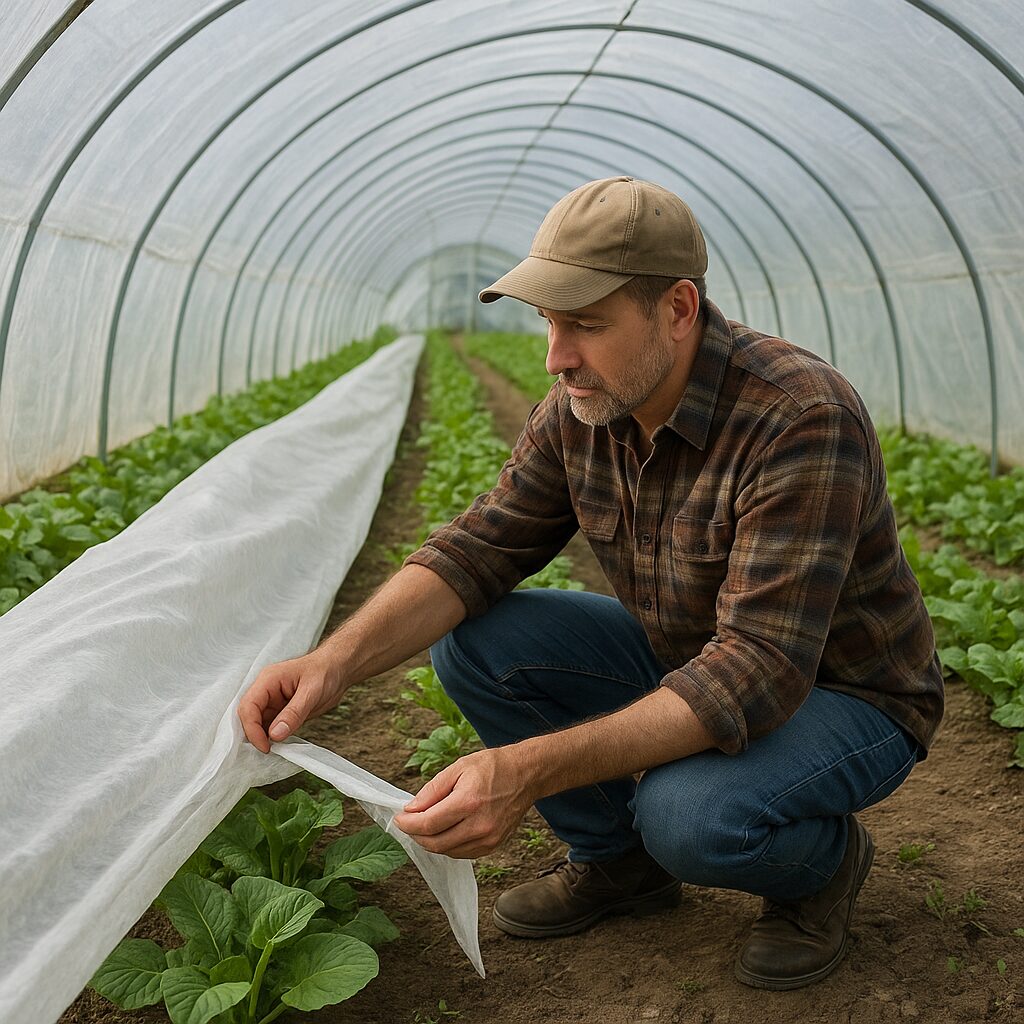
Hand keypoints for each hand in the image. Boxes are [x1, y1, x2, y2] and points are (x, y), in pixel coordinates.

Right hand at [237, 649, 344, 752]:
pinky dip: (272, 737)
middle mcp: (266, 691)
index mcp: (268, 680)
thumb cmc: (326, 671)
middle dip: (254, 734)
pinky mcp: (280, 712)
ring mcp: (272, 702)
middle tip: (269, 750)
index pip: (248, 706)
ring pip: (258, 724)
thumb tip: (274, 734)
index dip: (252, 729)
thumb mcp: (312, 692)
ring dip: (263, 737)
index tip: (265, 746)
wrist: (338, 669)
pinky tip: (281, 744)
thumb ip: (293, 713)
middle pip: (248, 716)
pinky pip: (270, 727)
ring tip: (275, 749)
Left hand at [393, 747, 536, 858]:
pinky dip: (448, 844)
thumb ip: (432, 790)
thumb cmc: (493, 767)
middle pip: (435, 843)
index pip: (428, 824)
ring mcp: (488, 839)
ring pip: (447, 851)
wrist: (526, 775)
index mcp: (469, 802)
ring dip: (431, 841)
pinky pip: (461, 853)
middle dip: (416, 835)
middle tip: (408, 822)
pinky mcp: (493, 846)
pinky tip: (446, 829)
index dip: (408, 824)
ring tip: (426, 824)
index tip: (399, 818)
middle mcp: (480, 825)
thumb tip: (411, 809)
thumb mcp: (458, 767)